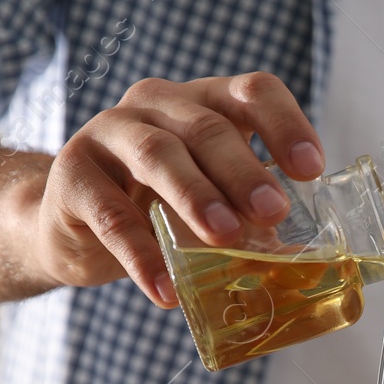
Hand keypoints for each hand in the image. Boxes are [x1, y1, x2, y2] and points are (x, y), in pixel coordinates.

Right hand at [30, 73, 324, 306]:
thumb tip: (304, 261)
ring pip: (158, 155)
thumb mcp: (208, 203)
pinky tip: (165, 290)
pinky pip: (111, 216)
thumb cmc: (155, 208)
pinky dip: (142, 256)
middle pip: (207, 127)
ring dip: (195, 196)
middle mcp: (156, 105)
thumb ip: (249, 219)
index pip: (252, 92)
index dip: (285, 125)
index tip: (311, 169)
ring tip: (225, 238)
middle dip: (244, 171)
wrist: (73, 225)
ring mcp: (109, 134)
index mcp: (202, 103)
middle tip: (273, 212)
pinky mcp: (73, 176)